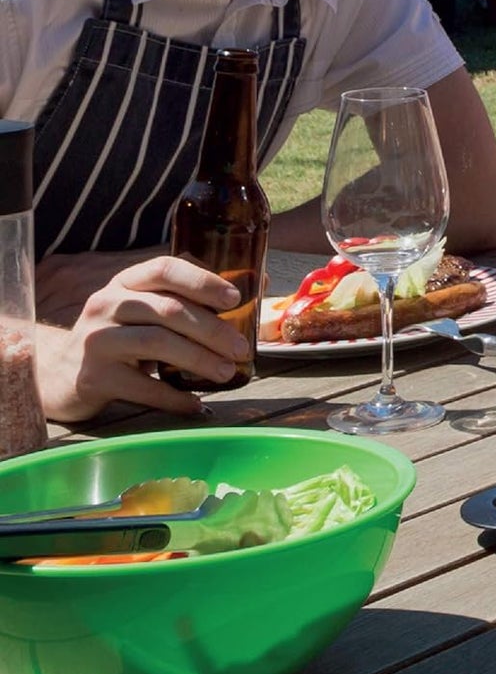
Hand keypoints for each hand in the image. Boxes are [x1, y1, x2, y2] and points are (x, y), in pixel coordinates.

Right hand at [34, 255, 250, 422]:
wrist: (59, 375)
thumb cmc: (120, 336)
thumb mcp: (146, 309)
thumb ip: (188, 298)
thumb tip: (258, 283)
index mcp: (126, 282)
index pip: (165, 268)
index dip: (202, 280)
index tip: (235, 298)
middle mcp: (107, 304)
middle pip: (169, 310)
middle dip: (212, 329)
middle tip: (242, 348)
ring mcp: (97, 340)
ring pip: (157, 344)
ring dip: (199, 360)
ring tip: (228, 373)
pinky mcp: (93, 377)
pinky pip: (142, 387)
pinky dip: (174, 397)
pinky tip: (196, 405)